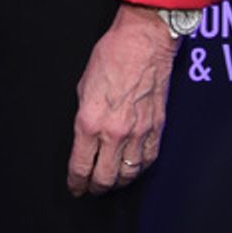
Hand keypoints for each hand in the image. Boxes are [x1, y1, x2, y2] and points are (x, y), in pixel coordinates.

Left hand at [67, 3, 176, 196]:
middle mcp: (114, 133)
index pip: (80, 166)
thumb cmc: (110, 56)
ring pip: (127, 175)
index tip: (75, 187)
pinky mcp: (156, 129)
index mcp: (90, 121)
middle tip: (90, 189)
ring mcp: (138, 133)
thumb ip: (84, 116)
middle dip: (94, 188)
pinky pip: (147, 161)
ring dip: (116, 183)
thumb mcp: (83, 87)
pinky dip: (138, 170)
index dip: (76, 182)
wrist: (143, 43)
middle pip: (104, 178)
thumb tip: (85, 137)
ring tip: (109, 183)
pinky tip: (131, 170)